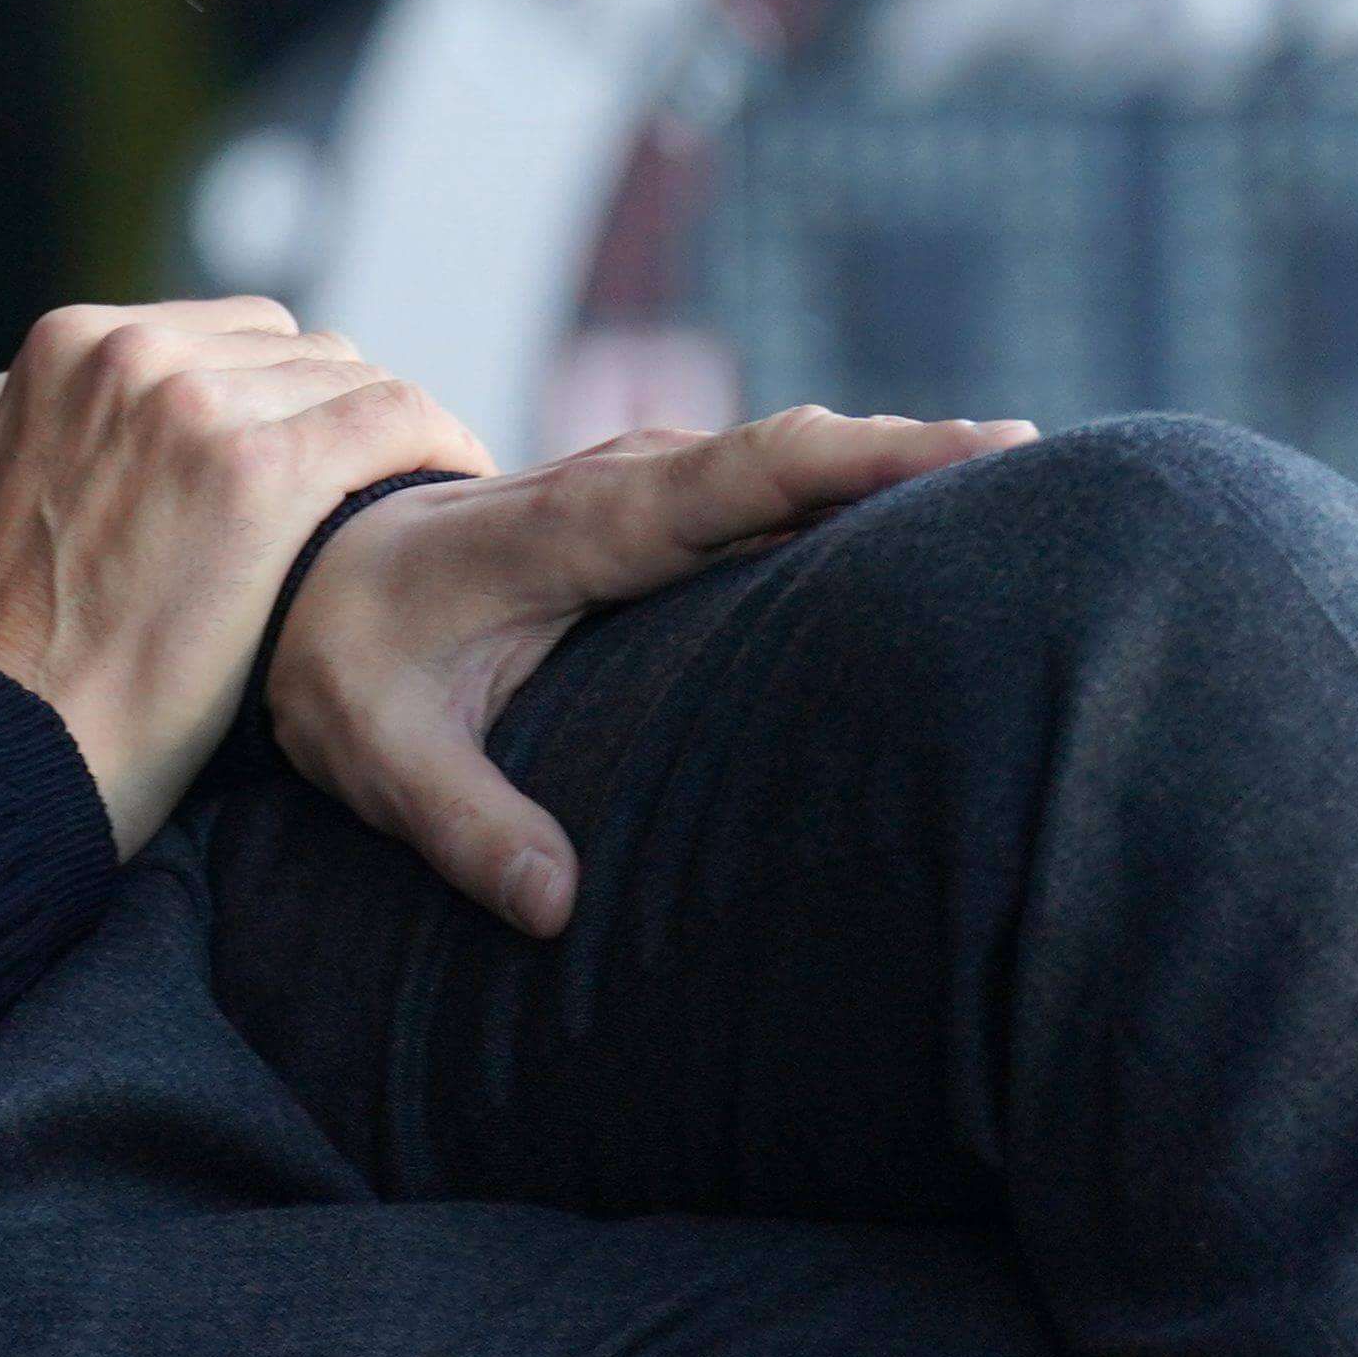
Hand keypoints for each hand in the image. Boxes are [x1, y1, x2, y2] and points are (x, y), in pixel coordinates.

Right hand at [0, 300, 490, 855]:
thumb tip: (24, 400)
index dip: (274, 406)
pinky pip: (393, 420)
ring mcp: (194, 404)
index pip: (220, 337)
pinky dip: (439, 447)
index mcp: (61, 347)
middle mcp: (128, 351)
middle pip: (292, 349)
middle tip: (365, 499)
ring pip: (349, 379)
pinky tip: (458, 492)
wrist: (6, 745)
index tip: (307, 469)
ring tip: (415, 509)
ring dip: (388, 441)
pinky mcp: (259, 472)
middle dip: (331, 419)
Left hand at [267, 405, 1040, 937]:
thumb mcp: (373, 750)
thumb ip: (460, 822)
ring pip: (789, 467)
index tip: (973, 446)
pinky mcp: (657, 516)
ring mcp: (644, 494)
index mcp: (570, 527)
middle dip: (917, 456)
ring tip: (1039, 487)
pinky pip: (768, 491)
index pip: (731, 477)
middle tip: (1057, 469)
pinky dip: (854, 491)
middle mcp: (621, 489)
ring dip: (899, 468)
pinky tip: (947, 519)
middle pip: (792, 457)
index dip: (854, 459)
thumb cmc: (339, 658)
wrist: (300, 572)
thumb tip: (557, 910)